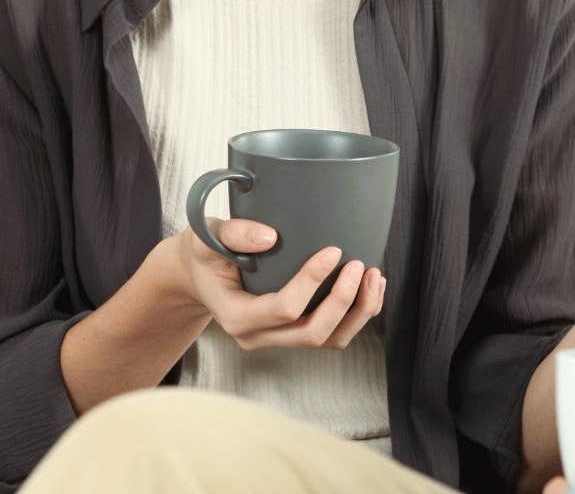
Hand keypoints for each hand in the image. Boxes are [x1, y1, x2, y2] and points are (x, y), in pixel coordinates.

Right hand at [167, 218, 384, 350]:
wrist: (200, 275)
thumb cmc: (205, 253)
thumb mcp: (207, 236)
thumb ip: (234, 233)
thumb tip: (269, 236)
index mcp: (235, 316)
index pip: (283, 309)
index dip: (312, 281)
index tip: (333, 250)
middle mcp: (257, 336)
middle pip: (312, 333)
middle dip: (343, 301)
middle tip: (360, 264)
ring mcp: (277, 339)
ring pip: (329, 340)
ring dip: (358, 312)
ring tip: (374, 275)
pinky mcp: (293, 333)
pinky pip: (333, 334)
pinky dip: (356, 314)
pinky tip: (369, 286)